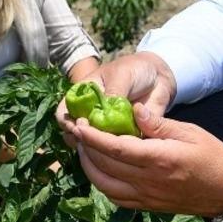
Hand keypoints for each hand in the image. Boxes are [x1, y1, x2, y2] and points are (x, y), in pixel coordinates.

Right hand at [55, 52, 176, 142]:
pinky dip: (120, 152)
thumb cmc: (134, 69)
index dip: (66, 123)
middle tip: (94, 138)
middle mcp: (91, 116)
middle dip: (82, 140)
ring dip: (101, 149)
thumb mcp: (122, 75)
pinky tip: (128, 147)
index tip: (78, 126)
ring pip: (95, 147)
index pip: (63, 113)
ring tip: (113, 142)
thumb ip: (112, 93)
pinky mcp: (124, 138)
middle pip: (76, 135)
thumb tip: (102, 115)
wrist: (159, 75)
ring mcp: (106, 128)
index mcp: (82, 97)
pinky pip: (117, 150)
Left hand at [72, 103, 222, 216]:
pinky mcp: (147, 207)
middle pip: (105, 166)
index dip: (93, 137)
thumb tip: (133, 109)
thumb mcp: (190, 132)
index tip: (80, 125)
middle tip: (78, 130)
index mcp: (159, 159)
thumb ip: (158, 123)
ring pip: (104, 185)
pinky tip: (100, 169)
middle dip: (86, 148)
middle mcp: (148, 182)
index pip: (116, 148)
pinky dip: (102, 183)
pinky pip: (115, 198)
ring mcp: (146, 197)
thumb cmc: (213, 156)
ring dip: (89, 167)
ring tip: (84, 148)